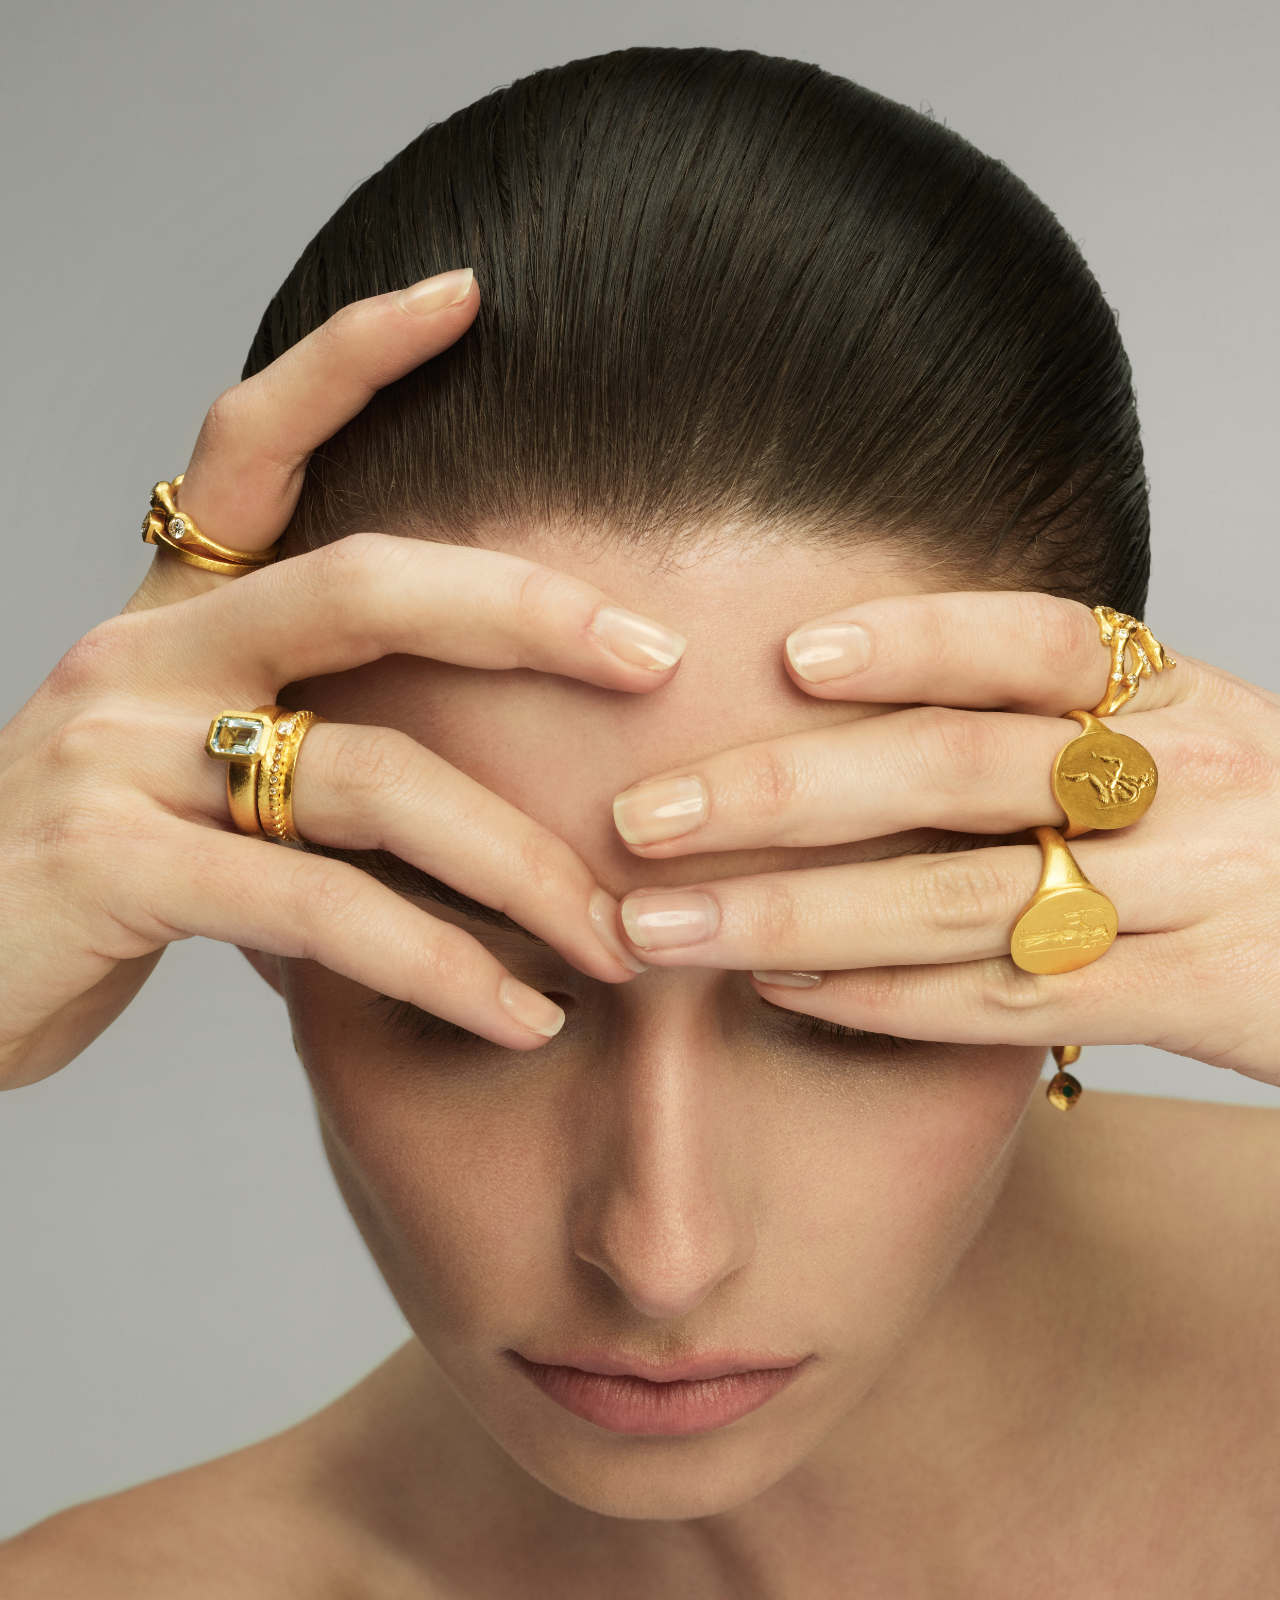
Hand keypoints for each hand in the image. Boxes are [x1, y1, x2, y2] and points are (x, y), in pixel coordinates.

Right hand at [0, 270, 682, 1089]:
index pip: (251, 445)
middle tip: (656, 658)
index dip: (349, 358)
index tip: (464, 294)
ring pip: (373, 773)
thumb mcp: (178, 785)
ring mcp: (120, 752)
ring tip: (616, 935)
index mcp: (167, 622)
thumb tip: (466, 794)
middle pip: (361, 585)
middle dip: (525, 614)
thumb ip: (291, 751)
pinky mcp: (115, 863)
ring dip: (519, 864)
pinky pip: (322, 906)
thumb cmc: (75, 886)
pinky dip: (441, 964)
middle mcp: (140, 656)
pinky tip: (520, 1012)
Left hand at [611, 591, 1279, 1086]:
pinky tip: (781, 992)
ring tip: (664, 922)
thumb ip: (1057, 726)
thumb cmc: (1257, 838)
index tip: (785, 656)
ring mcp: (1200, 891)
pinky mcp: (1201, 998)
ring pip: (964, 899)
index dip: (910, 639)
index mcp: (1178, 697)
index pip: (1034, 641)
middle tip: (643, 812)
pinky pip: (1013, 1002)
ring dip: (796, 911)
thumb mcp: (1188, 749)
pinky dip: (885, 998)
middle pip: (961, 770)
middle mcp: (1190, 778)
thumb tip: (847, 697)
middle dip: (785, 792)